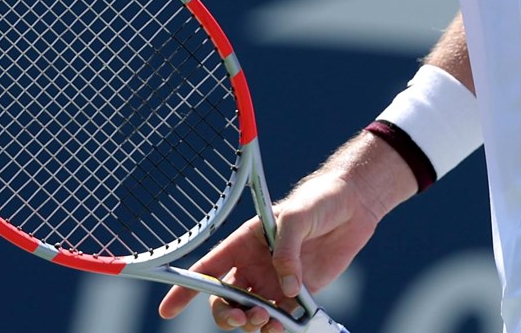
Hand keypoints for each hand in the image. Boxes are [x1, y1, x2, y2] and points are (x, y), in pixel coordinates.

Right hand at [159, 144, 401, 331]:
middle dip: (225, 315)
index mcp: (243, 244)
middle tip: (240, 317)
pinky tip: (282, 326)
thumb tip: (286, 290)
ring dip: (252, 324)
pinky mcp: (301, 295)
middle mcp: (255, 267)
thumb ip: (286, 252)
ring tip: (266, 320)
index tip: (166, 309)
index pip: (207, 269)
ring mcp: (276, 283)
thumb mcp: (296, 217)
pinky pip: (282, 320)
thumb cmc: (318, 201)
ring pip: (251, 315)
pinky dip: (278, 329)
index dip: (184, 289)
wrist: (354, 205)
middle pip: (226, 301)